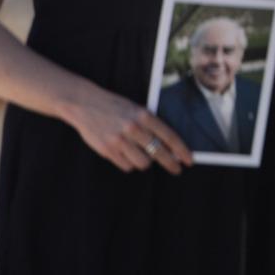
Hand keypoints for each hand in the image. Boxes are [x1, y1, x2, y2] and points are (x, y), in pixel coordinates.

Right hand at [62, 84, 192, 173]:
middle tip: (177, 169)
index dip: (181, 150)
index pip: (169, 136)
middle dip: (171, 163)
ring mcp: (119, 141)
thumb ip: (150, 125)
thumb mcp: (136, 109)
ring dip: (145, 162)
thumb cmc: (115, 106)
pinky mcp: (107, 150)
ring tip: (141, 154)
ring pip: (142, 163)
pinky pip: (126, 166)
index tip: (189, 160)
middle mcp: (133, 128)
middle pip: (158, 152)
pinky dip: (129, 163)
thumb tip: (167, 146)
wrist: (85, 104)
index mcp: (144, 115)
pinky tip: (126, 154)